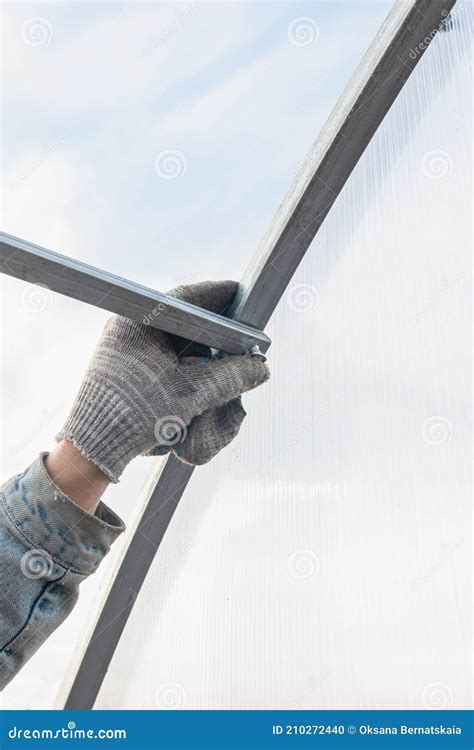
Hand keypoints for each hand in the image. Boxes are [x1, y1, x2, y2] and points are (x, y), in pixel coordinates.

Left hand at [57, 281, 268, 481]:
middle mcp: (131, 330)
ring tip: (214, 394)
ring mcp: (127, 352)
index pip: (189, 299)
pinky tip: (194, 404)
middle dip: (214, 348)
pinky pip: (165, 368)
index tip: (242, 298)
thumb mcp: (190, 394)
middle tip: (239, 356)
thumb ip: (230, 377)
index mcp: (140, 322)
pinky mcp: (128, 373)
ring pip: (178, 351)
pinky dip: (184, 382)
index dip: (220, 297)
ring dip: (201, 372)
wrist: (92, 449)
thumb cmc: (133, 414)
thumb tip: (260, 369)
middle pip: (187, 328)